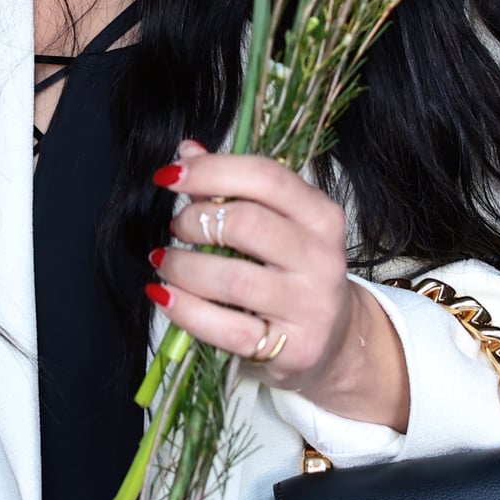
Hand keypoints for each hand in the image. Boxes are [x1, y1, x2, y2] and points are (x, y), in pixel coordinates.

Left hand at [150, 140, 409, 430]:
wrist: (335, 340)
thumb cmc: (295, 272)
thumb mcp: (276, 224)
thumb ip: (231, 187)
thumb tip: (186, 151)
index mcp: (321, 215)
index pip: (265, 177)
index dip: (211, 171)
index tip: (169, 176)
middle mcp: (321, 257)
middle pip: (247, 224)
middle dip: (196, 221)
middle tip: (176, 228)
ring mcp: (310, 306)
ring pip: (233, 279)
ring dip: (183, 267)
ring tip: (164, 262)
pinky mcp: (292, 348)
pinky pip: (227, 329)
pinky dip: (186, 310)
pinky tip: (164, 295)